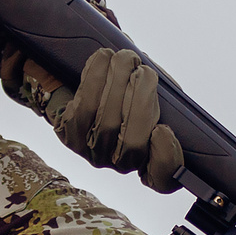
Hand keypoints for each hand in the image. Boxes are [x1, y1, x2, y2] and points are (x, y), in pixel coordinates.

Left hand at [54, 47, 185, 192]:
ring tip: (124, 58)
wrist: (83, 87)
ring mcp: (93, 152)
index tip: (164, 130)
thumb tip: (153, 85)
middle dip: (140, 100)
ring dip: (116, 83)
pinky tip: (102, 59)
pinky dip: (94, 79)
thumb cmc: (127, 90)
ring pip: (106, 123)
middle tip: (143, 70)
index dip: (165, 159)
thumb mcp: (152, 93)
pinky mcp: (70, 135)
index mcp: (149, 157)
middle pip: (132, 143)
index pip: (162, 176)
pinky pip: (82, 108)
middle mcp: (120, 162)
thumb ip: (161, 98)